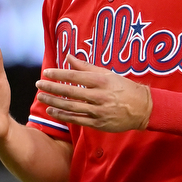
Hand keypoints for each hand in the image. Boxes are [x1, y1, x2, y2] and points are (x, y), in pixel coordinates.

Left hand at [36, 54, 151, 132]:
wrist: (143, 108)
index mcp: (101, 81)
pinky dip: (63, 116)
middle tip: (39, 84)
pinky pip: (77, 120)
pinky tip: (52, 111)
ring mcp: (98, 111)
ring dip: (54, 102)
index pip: (75, 76)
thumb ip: (86, 67)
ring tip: (41, 97)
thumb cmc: (123, 87)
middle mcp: (99, 96)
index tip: (46, 72)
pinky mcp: (98, 124)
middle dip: (52, 87)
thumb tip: (68, 57)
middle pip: (70, 92)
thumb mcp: (107, 74)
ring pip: (71, 107)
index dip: (58, 74)